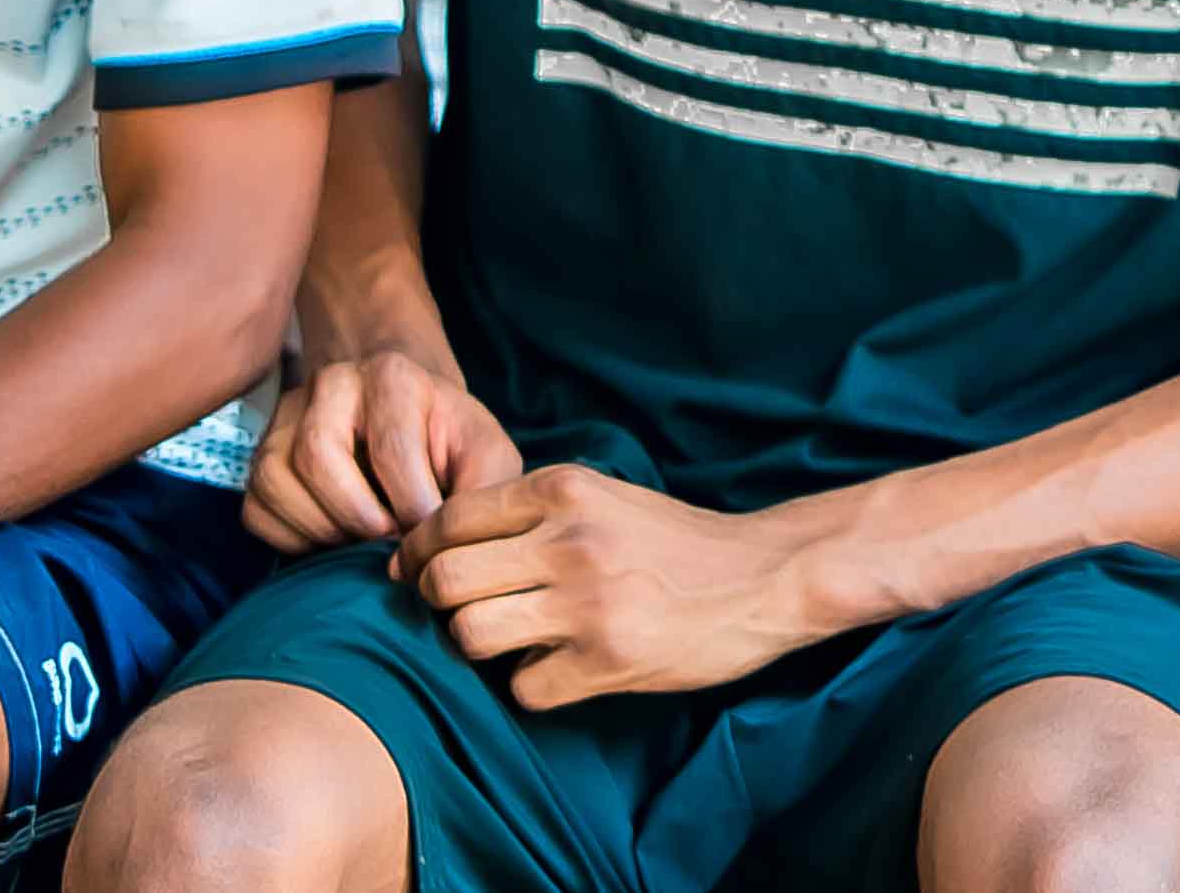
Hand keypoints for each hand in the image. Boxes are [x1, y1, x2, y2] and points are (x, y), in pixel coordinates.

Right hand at [249, 347, 523, 554]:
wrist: (407, 415)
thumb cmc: (448, 441)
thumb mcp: (485, 455)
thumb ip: (482, 494)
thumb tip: (426, 555)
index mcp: (393, 376)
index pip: (391, 449)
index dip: (412, 507)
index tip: (425, 533)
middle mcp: (331, 384)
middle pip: (317, 456)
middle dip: (358, 517)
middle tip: (388, 540)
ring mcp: (287, 418)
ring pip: (276, 480)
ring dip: (322, 530)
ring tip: (360, 540)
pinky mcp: (260, 458)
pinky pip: (256, 511)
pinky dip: (291, 540)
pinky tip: (331, 537)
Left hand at [399, 465, 841, 710]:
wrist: (764, 576)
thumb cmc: (674, 540)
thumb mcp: (602, 499)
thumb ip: (529, 515)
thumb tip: (433, 549)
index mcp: (563, 490)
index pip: (448, 520)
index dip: (416, 554)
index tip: (414, 576)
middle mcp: (569, 541)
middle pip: (443, 580)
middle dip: (435, 604)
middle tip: (455, 613)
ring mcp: (587, 603)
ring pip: (470, 635)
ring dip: (478, 647)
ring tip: (509, 641)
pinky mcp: (607, 660)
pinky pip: (523, 688)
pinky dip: (532, 685)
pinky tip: (560, 669)